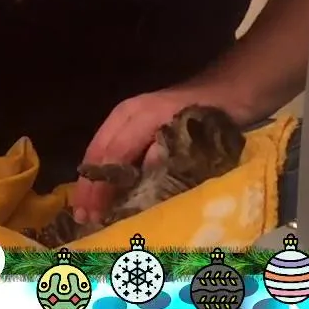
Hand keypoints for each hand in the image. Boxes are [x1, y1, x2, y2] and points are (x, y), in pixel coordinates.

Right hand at [71, 88, 201, 224]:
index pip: (113, 155)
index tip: (95, 215)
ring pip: (100, 149)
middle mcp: (127, 114)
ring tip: (86, 210)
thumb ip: (166, 156)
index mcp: (141, 116)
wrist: (225, 90)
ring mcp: (127, 115)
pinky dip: (103, 170)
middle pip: (99, 151)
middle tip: (83, 218)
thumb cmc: (212, 117)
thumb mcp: (194, 137)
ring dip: (93, 180)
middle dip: (89, 186)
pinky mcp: (131, 122)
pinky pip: (109, 147)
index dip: (102, 186)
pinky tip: (102, 191)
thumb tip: (142, 179)